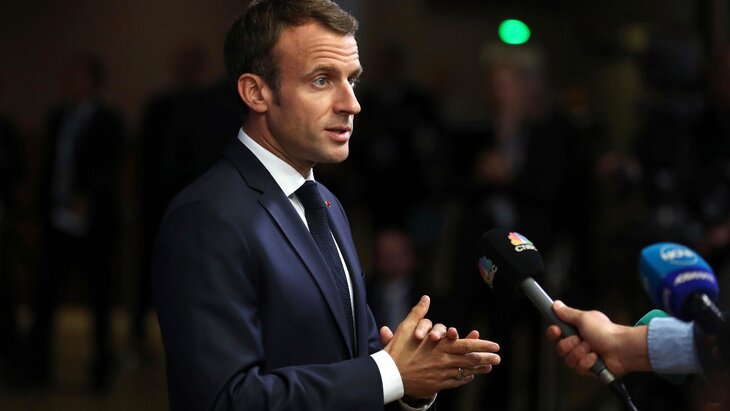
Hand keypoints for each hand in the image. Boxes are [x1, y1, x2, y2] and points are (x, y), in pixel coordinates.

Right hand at [383, 296, 500, 398]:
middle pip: (470, 359)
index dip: (481, 345)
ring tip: (490, 366)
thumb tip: (426, 298)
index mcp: (439, 347)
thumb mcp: (406, 328)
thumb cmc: (397, 351)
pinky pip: (456, 381)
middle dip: (486, 357)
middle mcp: (443, 361)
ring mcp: (441, 374)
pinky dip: (465, 378)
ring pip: (465, 371)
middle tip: (498, 356)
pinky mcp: (437, 385)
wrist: (389, 375)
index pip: (466, 345)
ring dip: (479, 369)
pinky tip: (471, 375)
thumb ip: (418, 313)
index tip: (494, 345)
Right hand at [545, 300, 649, 376]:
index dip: (553, 332)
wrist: (622, 348)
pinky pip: (579, 368)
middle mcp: (577, 343)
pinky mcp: (589, 368)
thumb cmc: (606, 331)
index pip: (555, 333)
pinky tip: (596, 357)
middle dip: (570, 344)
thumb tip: (556, 305)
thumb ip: (567, 313)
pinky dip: (588, 362)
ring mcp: (583, 356)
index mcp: (575, 330)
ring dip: (580, 353)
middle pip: (560, 348)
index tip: (556, 330)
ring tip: (592, 348)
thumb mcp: (584, 318)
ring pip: (568, 359)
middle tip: (581, 339)